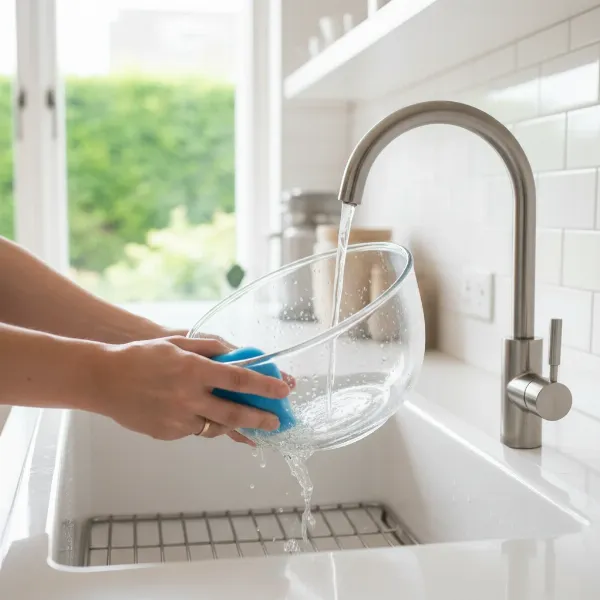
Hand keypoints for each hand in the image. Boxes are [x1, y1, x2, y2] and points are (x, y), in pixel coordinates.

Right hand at [90, 336, 289, 442]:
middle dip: (260, 420)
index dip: (265, 386)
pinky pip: (193, 431)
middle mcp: (188, 397)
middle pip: (234, 413)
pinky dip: (202, 424)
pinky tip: (203, 417)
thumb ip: (210, 349)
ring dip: (233, 426)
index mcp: (193, 370)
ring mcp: (176, 419)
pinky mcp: (167, 433)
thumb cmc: (141, 356)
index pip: (239, 379)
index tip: (284, 391)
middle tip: (276, 423)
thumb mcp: (177, 343)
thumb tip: (237, 355)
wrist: (102, 379)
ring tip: (248, 425)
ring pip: (215, 427)